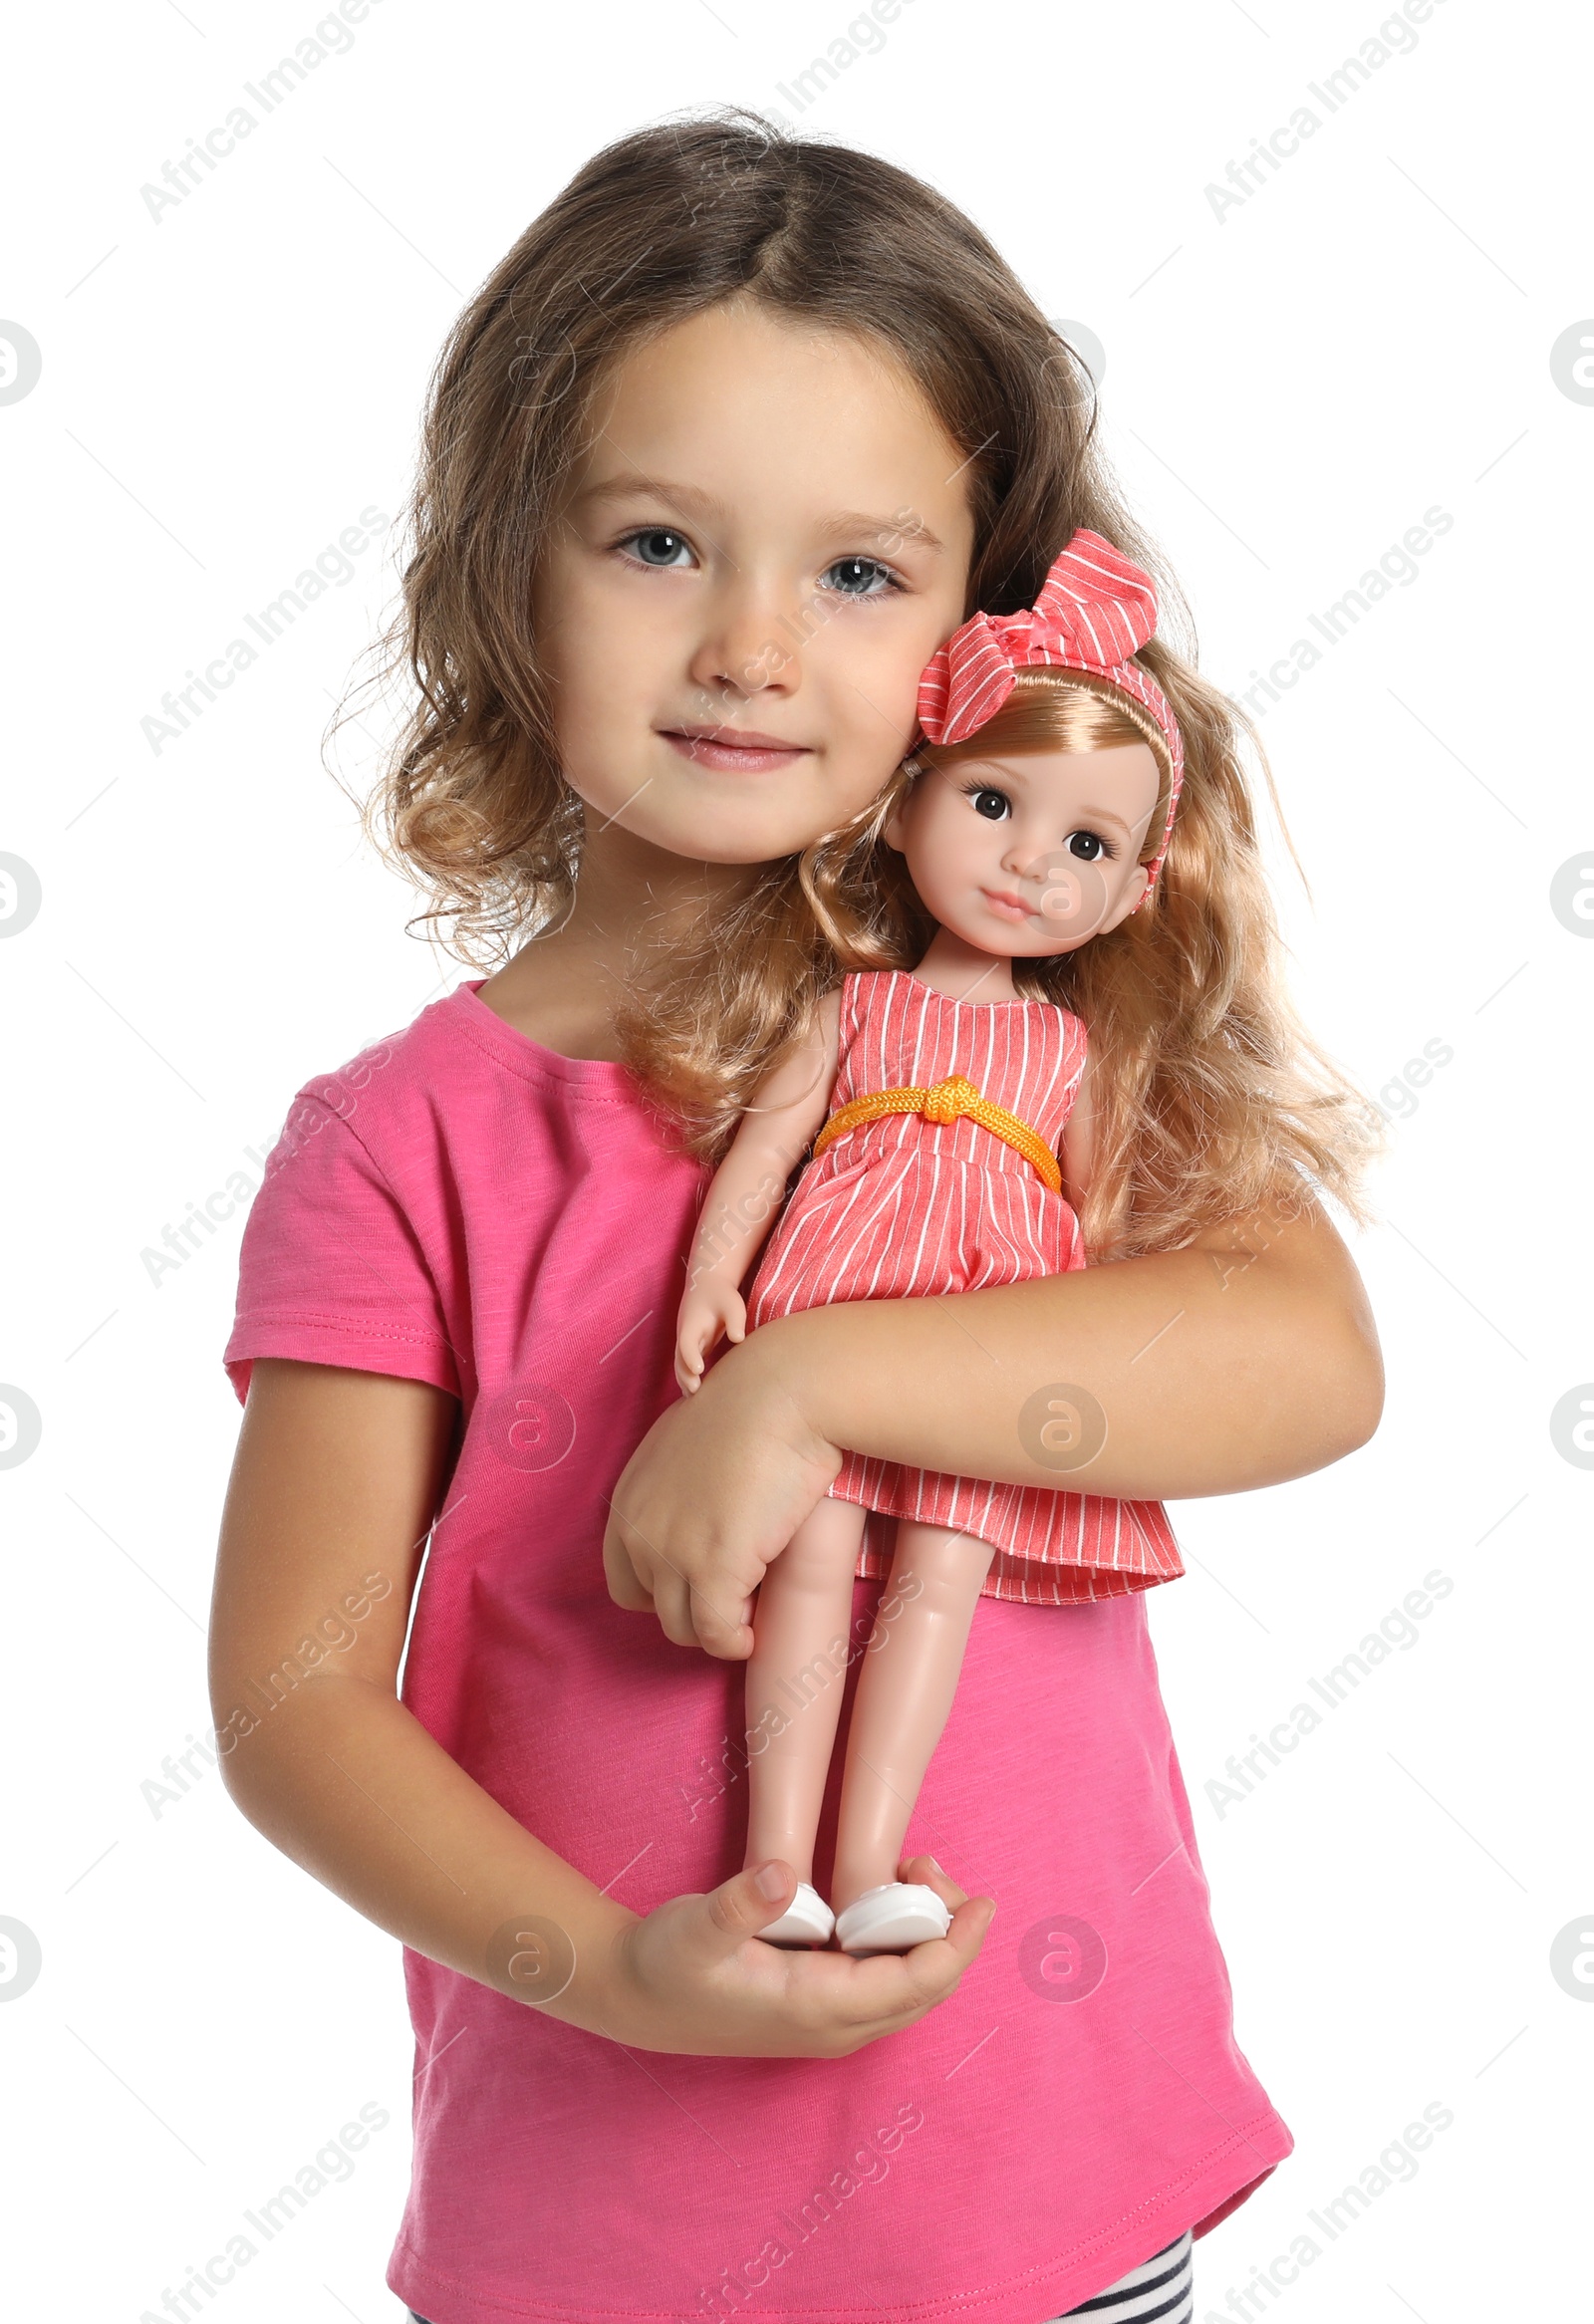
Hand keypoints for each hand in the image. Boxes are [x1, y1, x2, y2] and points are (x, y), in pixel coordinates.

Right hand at [584, 1854, 994, 2057]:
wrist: (634, 1996)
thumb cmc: (666, 1961)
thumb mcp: (695, 1926)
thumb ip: (739, 1903)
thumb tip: (781, 1874)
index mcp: (817, 2010)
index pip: (913, 1985)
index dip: (955, 1946)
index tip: (983, 1903)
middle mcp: (834, 2027)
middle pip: (924, 1990)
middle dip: (949, 1932)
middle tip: (934, 1866)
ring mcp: (829, 2021)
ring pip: (908, 1986)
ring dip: (928, 1936)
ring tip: (917, 1870)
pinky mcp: (820, 2005)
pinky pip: (884, 1979)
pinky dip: (903, 1941)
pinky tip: (889, 1895)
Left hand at [604, 1324, 841, 1656]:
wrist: (783, 1394)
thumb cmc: (751, 1409)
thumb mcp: (687, 1445)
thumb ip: (675, 1487)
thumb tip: (696, 1515)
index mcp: (628, 1499)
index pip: (623, 1578)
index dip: (661, 1590)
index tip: (698, 1586)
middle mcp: (639, 1530)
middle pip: (651, 1607)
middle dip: (688, 1610)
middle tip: (729, 1598)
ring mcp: (673, 1552)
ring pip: (683, 1628)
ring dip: (715, 1628)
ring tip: (747, 1613)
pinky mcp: (715, 1570)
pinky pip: (716, 1634)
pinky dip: (734, 1642)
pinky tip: (754, 1634)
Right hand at [674, 1279, 747, 1395]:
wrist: (707, 1285)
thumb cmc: (723, 1295)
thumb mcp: (732, 1304)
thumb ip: (735, 1320)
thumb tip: (739, 1339)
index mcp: (691, 1323)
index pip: (687, 1342)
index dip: (690, 1356)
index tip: (698, 1370)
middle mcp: (685, 1335)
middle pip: (679, 1359)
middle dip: (685, 1376)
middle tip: (695, 1392)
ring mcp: (687, 1342)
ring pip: (680, 1365)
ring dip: (685, 1381)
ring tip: (694, 1401)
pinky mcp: (693, 1348)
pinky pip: (687, 1366)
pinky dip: (689, 1379)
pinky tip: (697, 1397)